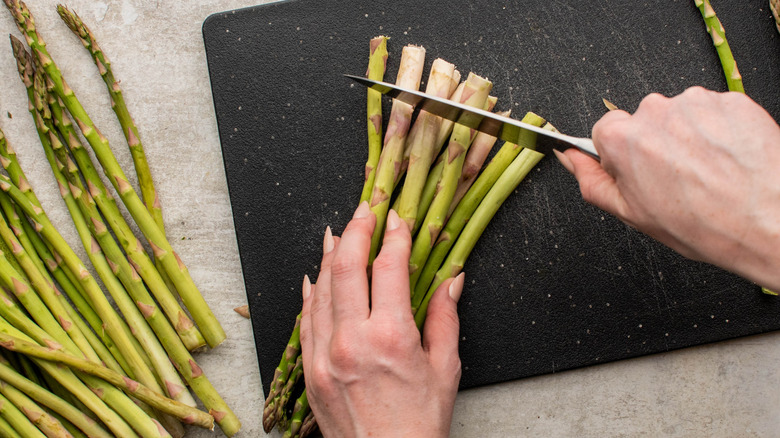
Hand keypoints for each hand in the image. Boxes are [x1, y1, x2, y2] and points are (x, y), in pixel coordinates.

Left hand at [299, 202, 464, 437]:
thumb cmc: (419, 425)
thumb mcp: (444, 370)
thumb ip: (444, 319)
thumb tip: (451, 281)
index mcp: (390, 337)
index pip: (388, 268)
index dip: (394, 237)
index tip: (398, 220)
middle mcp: (351, 341)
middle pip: (345, 268)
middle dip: (355, 231)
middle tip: (364, 210)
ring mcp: (325, 356)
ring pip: (321, 289)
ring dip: (329, 256)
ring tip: (337, 233)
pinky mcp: (311, 371)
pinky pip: (306, 321)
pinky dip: (311, 294)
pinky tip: (314, 276)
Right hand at [556, 87, 779, 290]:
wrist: (768, 220)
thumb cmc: (703, 225)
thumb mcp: (631, 214)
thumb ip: (591, 181)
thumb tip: (570, 158)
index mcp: (622, 138)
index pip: (605, 131)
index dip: (622, 156)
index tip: (640, 173)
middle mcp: (655, 112)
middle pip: (643, 120)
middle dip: (655, 145)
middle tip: (677, 180)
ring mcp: (695, 103)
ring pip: (680, 115)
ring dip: (688, 137)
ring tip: (707, 173)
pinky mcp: (730, 100)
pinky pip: (714, 111)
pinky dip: (718, 132)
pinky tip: (727, 161)